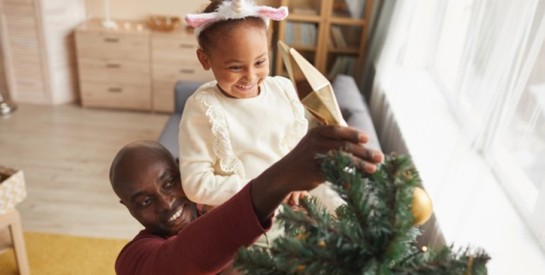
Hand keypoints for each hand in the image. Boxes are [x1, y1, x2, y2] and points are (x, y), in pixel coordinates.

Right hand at [251, 125, 382, 220]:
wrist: (284, 174)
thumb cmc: (305, 157)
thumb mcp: (315, 143)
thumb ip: (334, 141)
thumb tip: (362, 143)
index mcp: (317, 132)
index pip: (337, 130)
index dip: (353, 134)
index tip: (366, 139)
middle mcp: (315, 142)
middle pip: (344, 145)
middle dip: (363, 151)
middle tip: (379, 157)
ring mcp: (315, 157)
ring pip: (342, 160)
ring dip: (360, 164)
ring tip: (374, 168)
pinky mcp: (315, 172)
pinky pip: (336, 173)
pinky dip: (349, 176)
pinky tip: (360, 179)